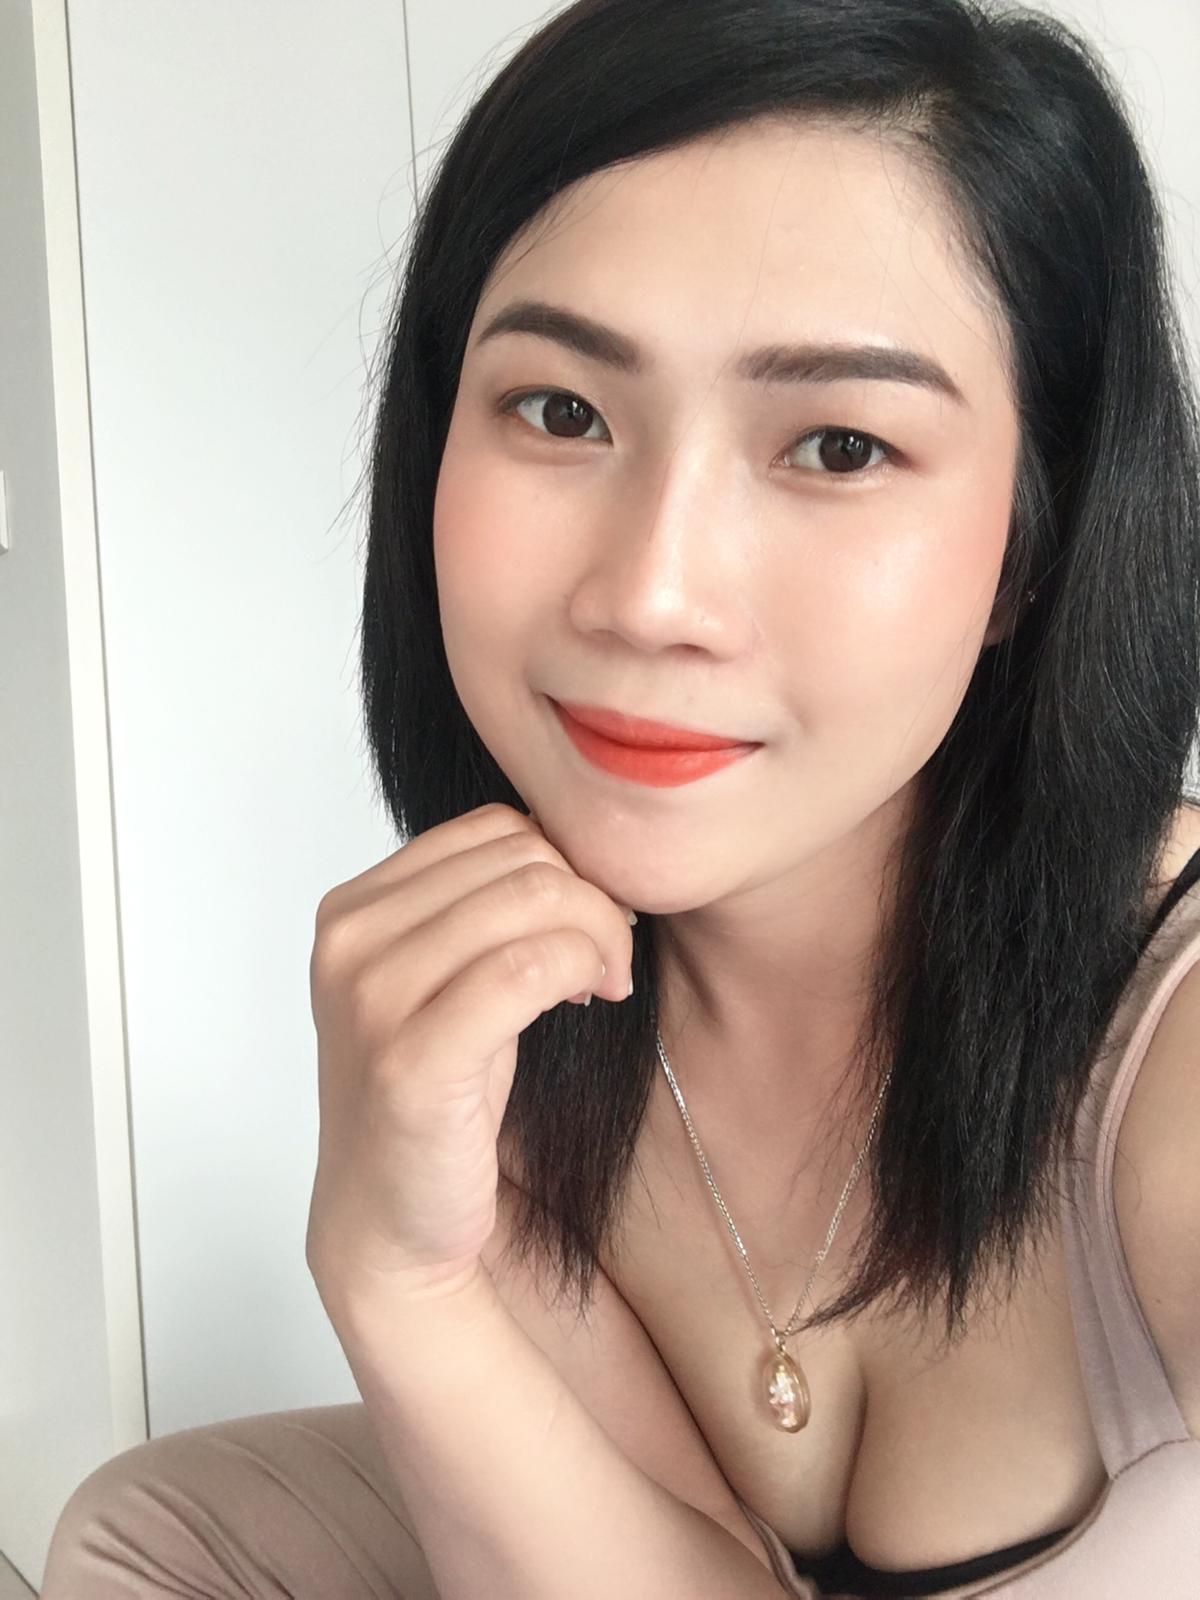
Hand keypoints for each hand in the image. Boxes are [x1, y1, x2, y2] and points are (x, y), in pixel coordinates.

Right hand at [304, 803, 635, 1314]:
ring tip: (604, 983)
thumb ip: (483, 905)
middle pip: (520, 858)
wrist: (389, 1221)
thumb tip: (573, 846)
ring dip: (598, 935)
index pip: (494, 829)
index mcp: (353, 909)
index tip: (585, 924)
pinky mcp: (410, 1061)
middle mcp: (350, 941)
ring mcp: (371, 999)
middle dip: (592, 899)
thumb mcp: (445, 977)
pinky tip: (592, 999)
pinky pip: (526, 970)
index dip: (565, 864)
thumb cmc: (435, 1093)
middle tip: (609, 960)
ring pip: (532, 901)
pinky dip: (582, 969)